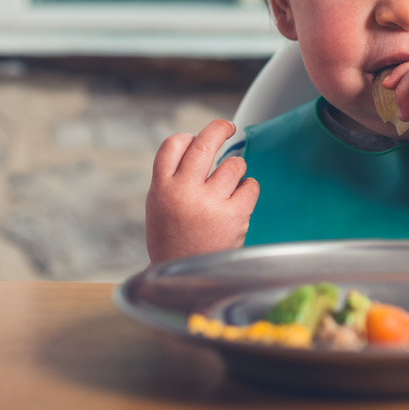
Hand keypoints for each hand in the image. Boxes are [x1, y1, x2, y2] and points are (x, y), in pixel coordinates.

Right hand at [144, 119, 259, 263]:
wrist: (184, 283)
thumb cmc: (173, 241)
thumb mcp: (158, 207)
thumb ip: (172, 179)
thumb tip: (197, 145)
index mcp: (161, 188)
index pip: (173, 145)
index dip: (188, 138)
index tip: (196, 139)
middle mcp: (184, 191)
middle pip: (204, 144)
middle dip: (219, 129)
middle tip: (227, 127)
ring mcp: (209, 202)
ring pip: (233, 165)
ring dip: (235, 170)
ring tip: (230, 185)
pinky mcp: (233, 215)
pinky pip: (250, 185)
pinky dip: (248, 188)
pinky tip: (240, 199)